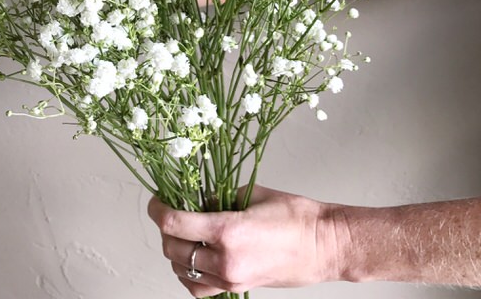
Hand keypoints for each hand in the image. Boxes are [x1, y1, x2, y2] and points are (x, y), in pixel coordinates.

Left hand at [147, 185, 340, 295]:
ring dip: (175, 250)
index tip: (156, 200)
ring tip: (182, 232)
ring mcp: (231, 279)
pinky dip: (188, 273)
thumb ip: (218, 197)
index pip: (173, 223)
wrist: (324, 245)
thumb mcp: (251, 193)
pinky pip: (199, 288)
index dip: (157, 209)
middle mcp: (225, 259)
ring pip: (182, 269)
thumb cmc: (296, 216)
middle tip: (171, 210)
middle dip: (165, 228)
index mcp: (227, 230)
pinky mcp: (237, 288)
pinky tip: (193, 256)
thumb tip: (197, 200)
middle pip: (173, 247)